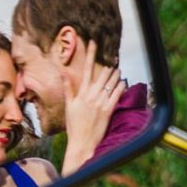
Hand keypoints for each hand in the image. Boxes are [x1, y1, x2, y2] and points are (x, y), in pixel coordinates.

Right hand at [60, 41, 122, 175]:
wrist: (82, 143)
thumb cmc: (74, 126)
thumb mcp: (69, 106)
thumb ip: (68, 89)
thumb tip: (63, 74)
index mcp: (81, 93)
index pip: (86, 69)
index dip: (90, 55)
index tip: (93, 44)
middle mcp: (91, 96)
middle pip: (101, 75)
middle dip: (106, 65)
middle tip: (112, 56)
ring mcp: (100, 103)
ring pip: (110, 84)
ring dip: (115, 75)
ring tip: (118, 69)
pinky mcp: (108, 111)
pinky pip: (116, 96)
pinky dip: (120, 88)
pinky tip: (123, 82)